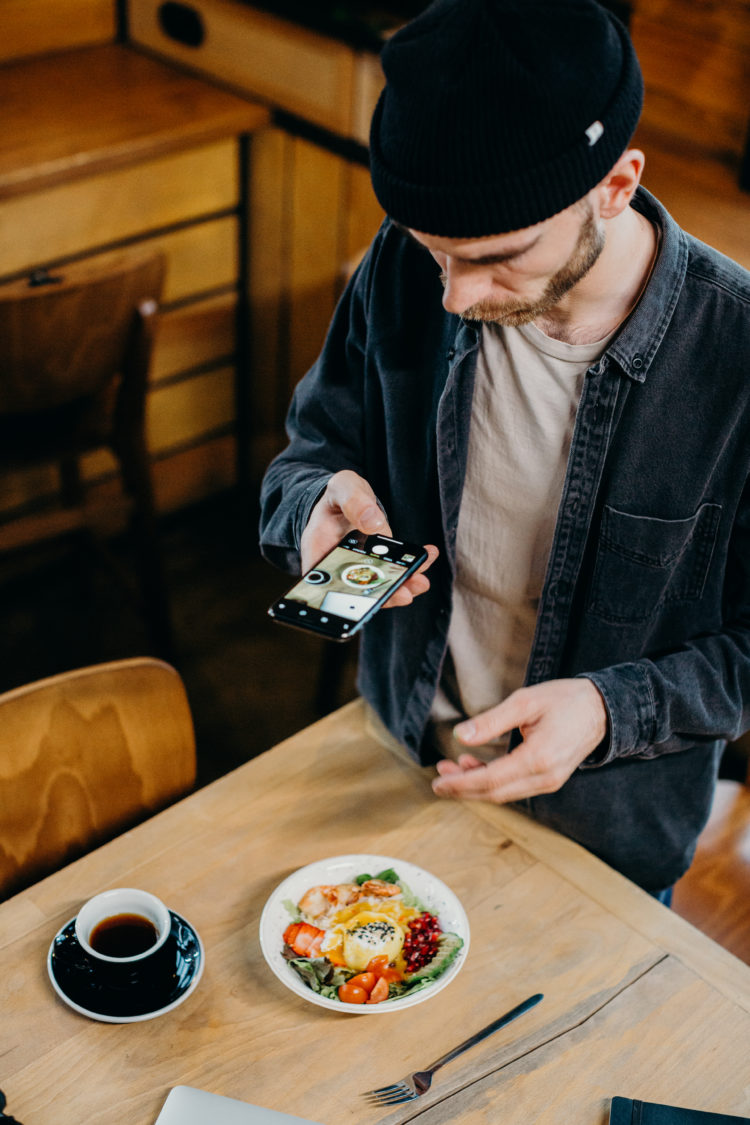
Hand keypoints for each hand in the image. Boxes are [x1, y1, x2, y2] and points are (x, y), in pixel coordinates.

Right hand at [300, 470, 437, 607]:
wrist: (353, 497)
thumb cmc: (341, 494)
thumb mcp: (343, 487)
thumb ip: (353, 501)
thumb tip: (372, 523)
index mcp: (319, 550)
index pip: (322, 582)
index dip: (339, 596)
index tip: (361, 598)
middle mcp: (339, 565)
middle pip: (356, 590)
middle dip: (382, 596)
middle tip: (404, 595)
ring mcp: (362, 568)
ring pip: (380, 586)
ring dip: (402, 587)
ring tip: (421, 581)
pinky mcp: (381, 565)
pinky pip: (397, 571)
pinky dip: (414, 566)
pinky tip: (429, 554)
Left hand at [431, 678, 607, 803]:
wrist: (602, 709)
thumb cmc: (565, 701)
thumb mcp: (525, 702)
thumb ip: (491, 722)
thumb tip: (460, 736)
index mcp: (538, 758)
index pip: (491, 780)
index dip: (461, 783)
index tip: (438, 782)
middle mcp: (545, 777)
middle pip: (495, 793)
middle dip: (463, 787)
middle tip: (439, 775)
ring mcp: (549, 782)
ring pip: (504, 793)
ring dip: (475, 785)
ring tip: (452, 767)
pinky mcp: (549, 779)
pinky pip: (514, 788)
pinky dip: (492, 781)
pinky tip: (475, 767)